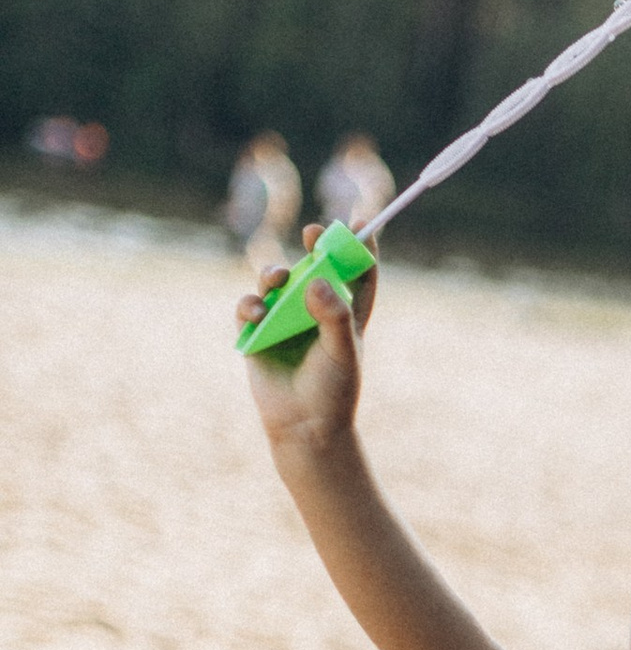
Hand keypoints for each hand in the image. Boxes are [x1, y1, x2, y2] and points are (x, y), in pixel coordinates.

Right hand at [237, 227, 375, 450]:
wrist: (304, 428)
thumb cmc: (333, 391)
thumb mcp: (343, 351)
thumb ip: (334, 315)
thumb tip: (314, 279)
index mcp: (346, 313)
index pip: (358, 273)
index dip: (360, 246)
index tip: (362, 222)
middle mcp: (315, 310)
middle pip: (314, 266)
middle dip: (314, 245)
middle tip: (314, 232)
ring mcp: (284, 319)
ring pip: (276, 280)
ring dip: (274, 272)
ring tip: (277, 278)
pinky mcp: (257, 333)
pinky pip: (249, 306)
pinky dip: (251, 304)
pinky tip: (258, 313)